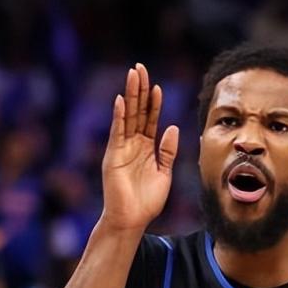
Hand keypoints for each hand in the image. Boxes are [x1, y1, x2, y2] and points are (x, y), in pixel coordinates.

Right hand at [100, 63, 179, 231]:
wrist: (132, 219)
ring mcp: (122, 148)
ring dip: (130, 95)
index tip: (157, 86)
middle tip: (140, 68)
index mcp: (146, 148)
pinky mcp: (114, 156)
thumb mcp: (165, 173)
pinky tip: (122, 101)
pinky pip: (117, 132)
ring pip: (127, 116)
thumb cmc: (147, 201)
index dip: (154, 103)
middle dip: (140, 90)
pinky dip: (119, 117)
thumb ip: (168, 151)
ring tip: (133, 75)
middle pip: (137, 112)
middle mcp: (133, 144)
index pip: (150, 119)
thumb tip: (173, 128)